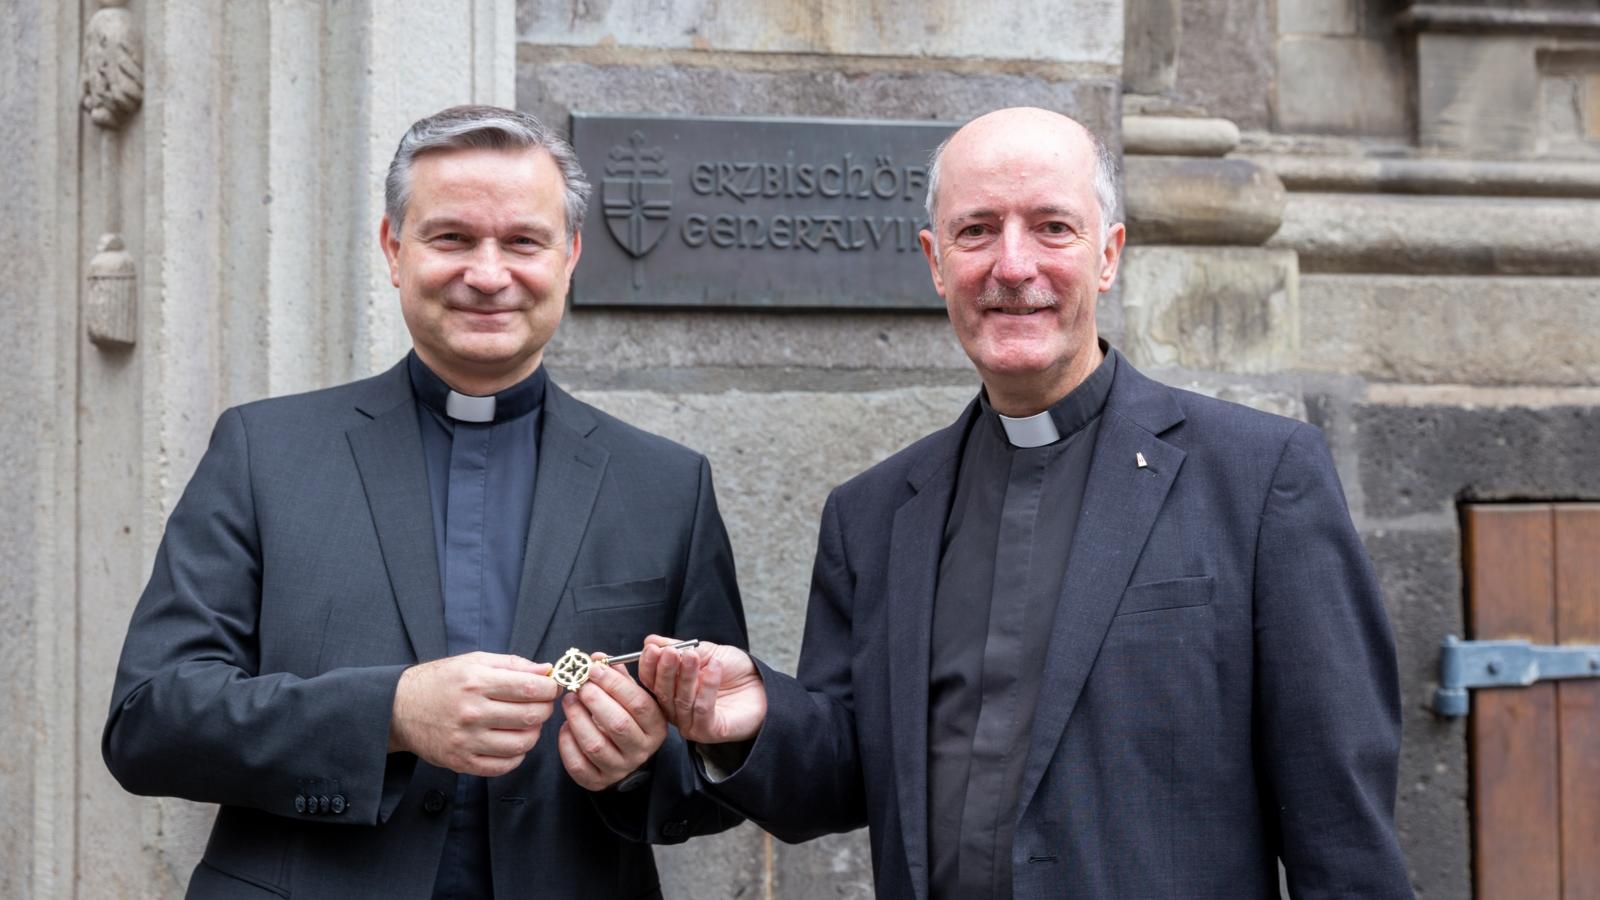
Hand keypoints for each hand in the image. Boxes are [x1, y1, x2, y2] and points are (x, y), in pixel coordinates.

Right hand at [388, 652, 556, 776]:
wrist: (399, 708)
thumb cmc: (441, 681)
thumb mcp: (474, 661)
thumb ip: (512, 664)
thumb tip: (547, 670)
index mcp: (476, 682)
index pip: (530, 688)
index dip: (549, 688)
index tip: (551, 687)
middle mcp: (472, 712)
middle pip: (530, 716)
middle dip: (545, 709)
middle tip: (541, 705)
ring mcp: (466, 741)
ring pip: (522, 744)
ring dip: (534, 733)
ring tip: (527, 724)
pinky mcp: (461, 762)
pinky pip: (504, 766)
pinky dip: (517, 756)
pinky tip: (512, 742)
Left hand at [557, 658, 667, 789]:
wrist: (623, 757)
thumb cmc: (627, 719)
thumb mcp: (632, 697)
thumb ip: (618, 677)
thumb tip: (598, 658)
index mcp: (656, 727)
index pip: (639, 704)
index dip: (614, 684)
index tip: (594, 669)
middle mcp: (641, 750)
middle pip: (618, 724)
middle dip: (594, 700)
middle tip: (579, 684)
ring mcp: (619, 768)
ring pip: (595, 745)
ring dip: (577, 718)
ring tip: (569, 700)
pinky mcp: (597, 781)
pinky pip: (577, 764)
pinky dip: (567, 742)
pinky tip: (566, 726)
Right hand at [637, 635, 765, 743]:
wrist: (762, 684)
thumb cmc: (733, 670)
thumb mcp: (705, 651)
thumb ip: (678, 647)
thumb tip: (650, 641)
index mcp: (671, 691)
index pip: (651, 682)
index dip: (649, 665)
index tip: (651, 649)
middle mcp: (677, 710)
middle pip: (662, 693)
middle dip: (665, 671)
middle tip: (670, 652)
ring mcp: (691, 724)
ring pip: (681, 701)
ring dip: (686, 676)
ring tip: (693, 656)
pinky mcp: (709, 731)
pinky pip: (702, 710)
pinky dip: (707, 687)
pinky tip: (715, 668)